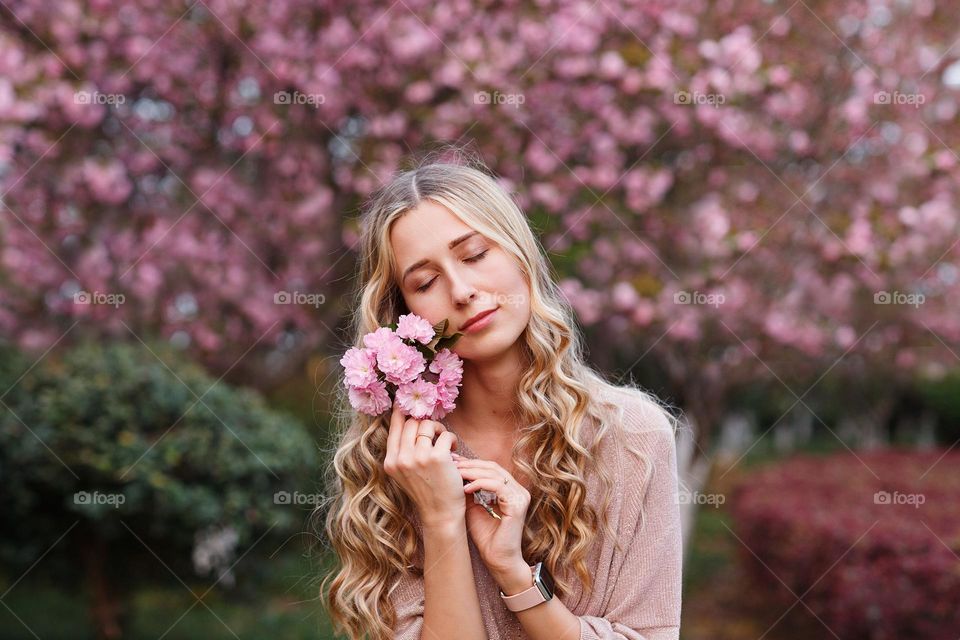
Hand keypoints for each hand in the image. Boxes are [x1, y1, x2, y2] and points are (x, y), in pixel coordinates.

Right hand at [382, 404, 464, 528]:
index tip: (404, 400)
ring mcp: (418, 457)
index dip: (400, 411)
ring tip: (444, 442)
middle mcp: (401, 458)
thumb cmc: (426, 490)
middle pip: (411, 423)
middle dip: (425, 423)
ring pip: (428, 425)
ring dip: (439, 430)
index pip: (394, 427)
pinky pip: (445, 434)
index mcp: (391, 461)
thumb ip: (403, 450)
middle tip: (435, 433)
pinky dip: (451, 439)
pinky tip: (453, 451)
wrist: (440, 513)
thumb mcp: (405, 472)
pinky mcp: (437, 458)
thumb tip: (407, 419)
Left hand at [452, 453, 530, 573]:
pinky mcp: (517, 505)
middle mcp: (519, 490)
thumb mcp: (474, 508)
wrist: (498, 560)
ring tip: (456, 474)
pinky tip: (465, 489)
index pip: (491, 468)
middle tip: (451, 464)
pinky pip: (498, 486)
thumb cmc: (487, 538)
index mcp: (511, 490)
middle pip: (493, 467)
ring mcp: (520, 497)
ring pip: (495, 474)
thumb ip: (470, 491)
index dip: (472, 463)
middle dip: (470, 464)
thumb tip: (454, 472)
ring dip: (473, 472)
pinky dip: (480, 484)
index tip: (453, 462)